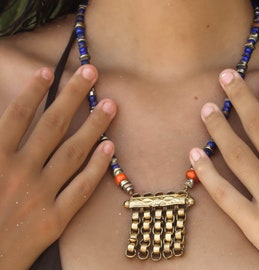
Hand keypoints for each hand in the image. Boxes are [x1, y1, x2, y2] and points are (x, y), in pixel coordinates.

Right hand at [0, 65, 115, 269]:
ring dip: (94, 126)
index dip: (34, 92)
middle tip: (91, 73)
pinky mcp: (55, 220)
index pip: (17, 116)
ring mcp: (40, 197)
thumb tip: (4, 124)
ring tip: (110, 103)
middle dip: (72, 96)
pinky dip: (97, 168)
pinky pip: (81, 189)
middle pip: (52, 126)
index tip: (51, 71)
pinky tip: (111, 147)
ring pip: (73, 152)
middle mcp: (19, 173)